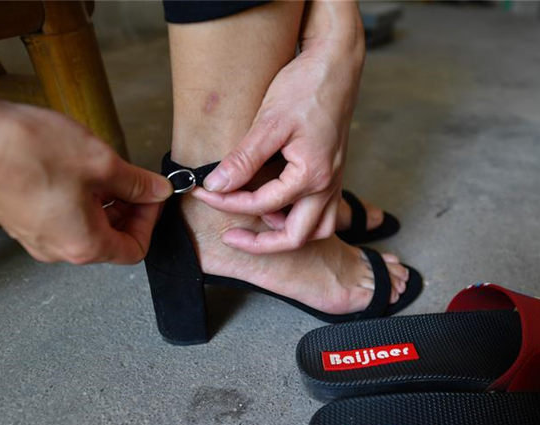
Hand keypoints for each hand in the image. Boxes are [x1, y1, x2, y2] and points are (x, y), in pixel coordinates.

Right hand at [0, 97, 171, 263]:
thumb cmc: (23, 151)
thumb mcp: (101, 163)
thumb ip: (137, 183)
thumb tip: (157, 190)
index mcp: (83, 245)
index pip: (134, 250)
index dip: (150, 222)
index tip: (152, 196)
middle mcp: (57, 248)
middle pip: (110, 240)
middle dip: (129, 209)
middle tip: (134, 181)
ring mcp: (35, 235)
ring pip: (86, 226)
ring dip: (104, 202)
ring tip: (104, 170)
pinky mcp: (20, 218)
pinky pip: (62, 215)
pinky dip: (79, 197)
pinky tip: (77, 169)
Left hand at [192, 1, 365, 253]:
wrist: (335, 66)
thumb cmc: (306, 88)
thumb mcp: (268, 123)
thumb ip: (243, 160)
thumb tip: (217, 185)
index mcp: (312, 175)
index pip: (262, 204)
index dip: (227, 202)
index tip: (204, 192)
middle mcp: (328, 185)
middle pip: (297, 236)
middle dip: (261, 243)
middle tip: (230, 236)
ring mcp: (334, 181)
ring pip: (318, 230)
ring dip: (289, 234)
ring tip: (258, 225)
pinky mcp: (333, 173)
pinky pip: (324, 212)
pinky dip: (302, 218)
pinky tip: (279, 206)